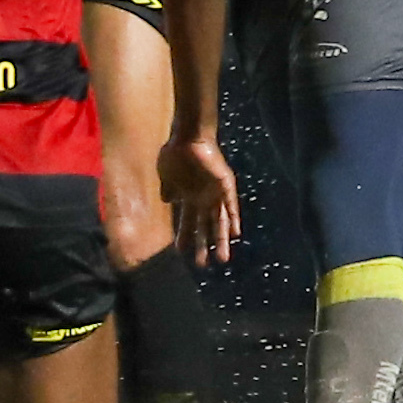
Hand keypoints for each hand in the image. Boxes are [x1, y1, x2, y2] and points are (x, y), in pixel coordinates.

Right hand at [162, 131, 240, 269]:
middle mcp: (203, 198)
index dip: (184, 237)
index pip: (187, 222)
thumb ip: (168, 189)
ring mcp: (215, 193)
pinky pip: (231, 204)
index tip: (180, 252)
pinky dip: (233, 218)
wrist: (188, 136)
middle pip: (205, 227)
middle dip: (203, 246)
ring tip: (222, 259)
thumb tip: (167, 201)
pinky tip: (236, 233)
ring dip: (221, 239)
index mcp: (188, 197)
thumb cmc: (176, 153)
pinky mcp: (226, 185)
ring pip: (220, 221)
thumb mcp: (166, 175)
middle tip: (203, 265)